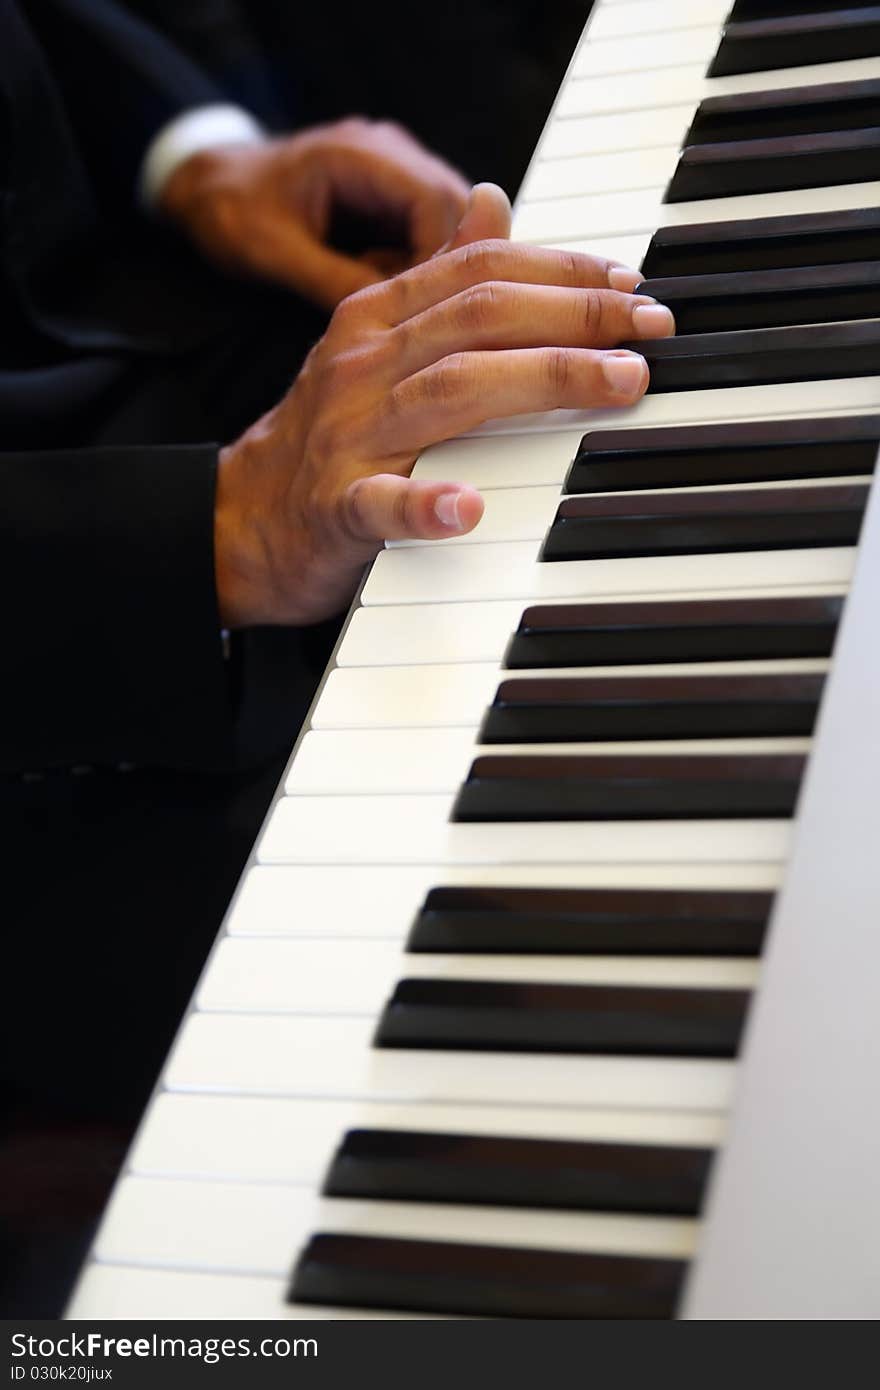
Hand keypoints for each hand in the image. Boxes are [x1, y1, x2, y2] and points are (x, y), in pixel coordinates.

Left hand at [160, 117, 470, 308]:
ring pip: (451, 227)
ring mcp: (395, 177)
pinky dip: (418, 271)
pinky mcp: (392, 203)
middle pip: (458, 212)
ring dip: (436, 271)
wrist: (207, 190)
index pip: (437, 202)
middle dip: (448, 268)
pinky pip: (428, 239)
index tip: (428, 308)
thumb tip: (394, 318)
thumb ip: (334, 281)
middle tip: (419, 316)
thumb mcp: (274, 254)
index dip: (446, 258)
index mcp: (361, 154)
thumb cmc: (230, 211)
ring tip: (398, 305)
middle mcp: (390, 156)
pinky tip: (388, 294)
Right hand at [213, 185, 675, 628]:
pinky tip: (470, 506)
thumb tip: (492, 202)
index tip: (633, 284)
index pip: (481, 270)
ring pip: (451, 391)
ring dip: (541, 382)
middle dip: (576, 315)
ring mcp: (348, 435)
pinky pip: (381, 504)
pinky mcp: (336, 507)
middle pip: (480, 318)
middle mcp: (363, 362)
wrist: (242, 518)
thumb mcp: (378, 339)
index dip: (564, 268)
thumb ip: (439, 277)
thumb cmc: (331, 433)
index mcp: (377, 317)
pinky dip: (425, 504)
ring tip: (616, 384)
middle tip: (651, 330)